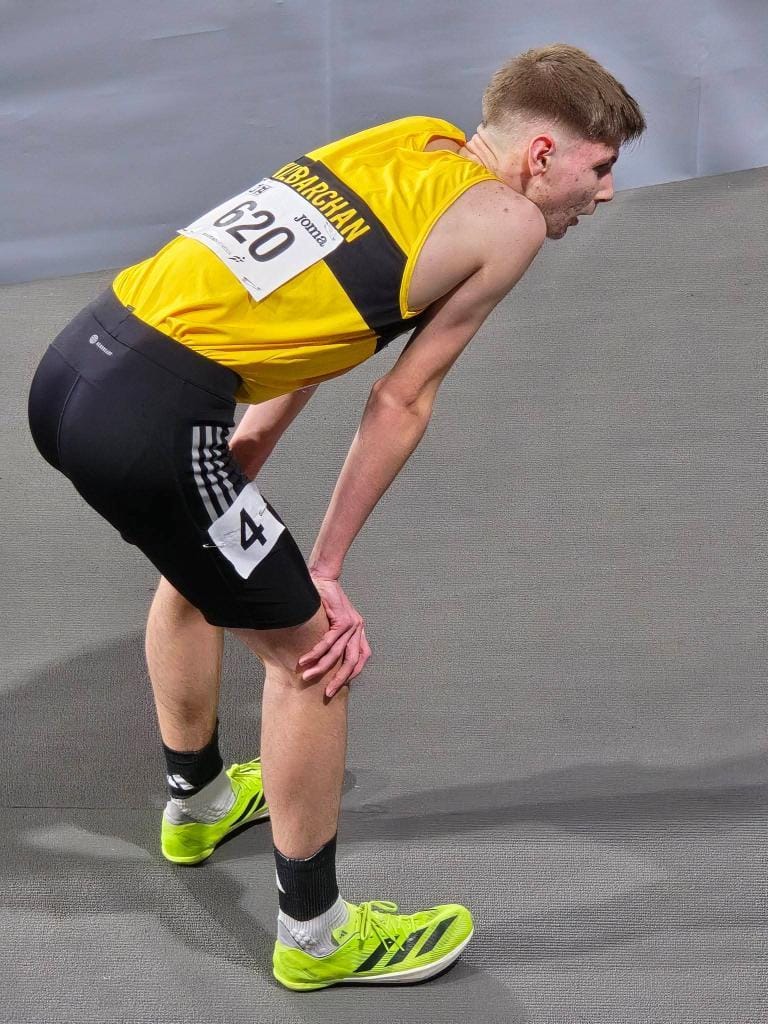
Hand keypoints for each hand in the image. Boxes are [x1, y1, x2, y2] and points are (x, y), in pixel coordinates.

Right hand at [297, 570, 370, 697]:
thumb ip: (332, 636)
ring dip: (321, 667)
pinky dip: (316, 652)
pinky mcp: (342, 619)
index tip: (339, 685)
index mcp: (359, 630)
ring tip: (307, 676)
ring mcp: (352, 624)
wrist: (323, 577)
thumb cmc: (324, 599)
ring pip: (337, 653)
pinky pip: (329, 641)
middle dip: (339, 679)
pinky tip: (306, 659)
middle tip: (327, 693)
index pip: (362, 657)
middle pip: (352, 661)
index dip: (352, 673)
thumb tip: (321, 656)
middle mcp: (359, 629)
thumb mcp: (332, 620)